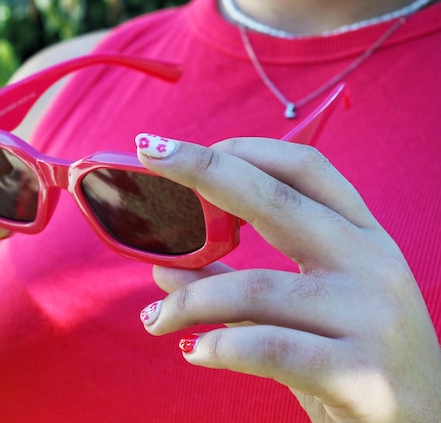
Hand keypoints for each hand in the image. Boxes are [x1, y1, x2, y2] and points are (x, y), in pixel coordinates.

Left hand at [137, 137, 440, 422]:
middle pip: (276, 199)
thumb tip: (164, 267)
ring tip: (155, 318)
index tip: (188, 149)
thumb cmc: (354, 357)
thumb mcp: (303, 311)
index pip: (304, 168)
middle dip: (204, 170)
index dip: (243, 148)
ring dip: (190, 300)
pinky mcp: (362, 372)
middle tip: (149, 155)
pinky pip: (268, 346)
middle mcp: (371, 264)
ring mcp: (372, 315)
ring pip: (255, 286)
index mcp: (362, 238)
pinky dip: (218, 346)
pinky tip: (193, 350)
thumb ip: (234, 284)